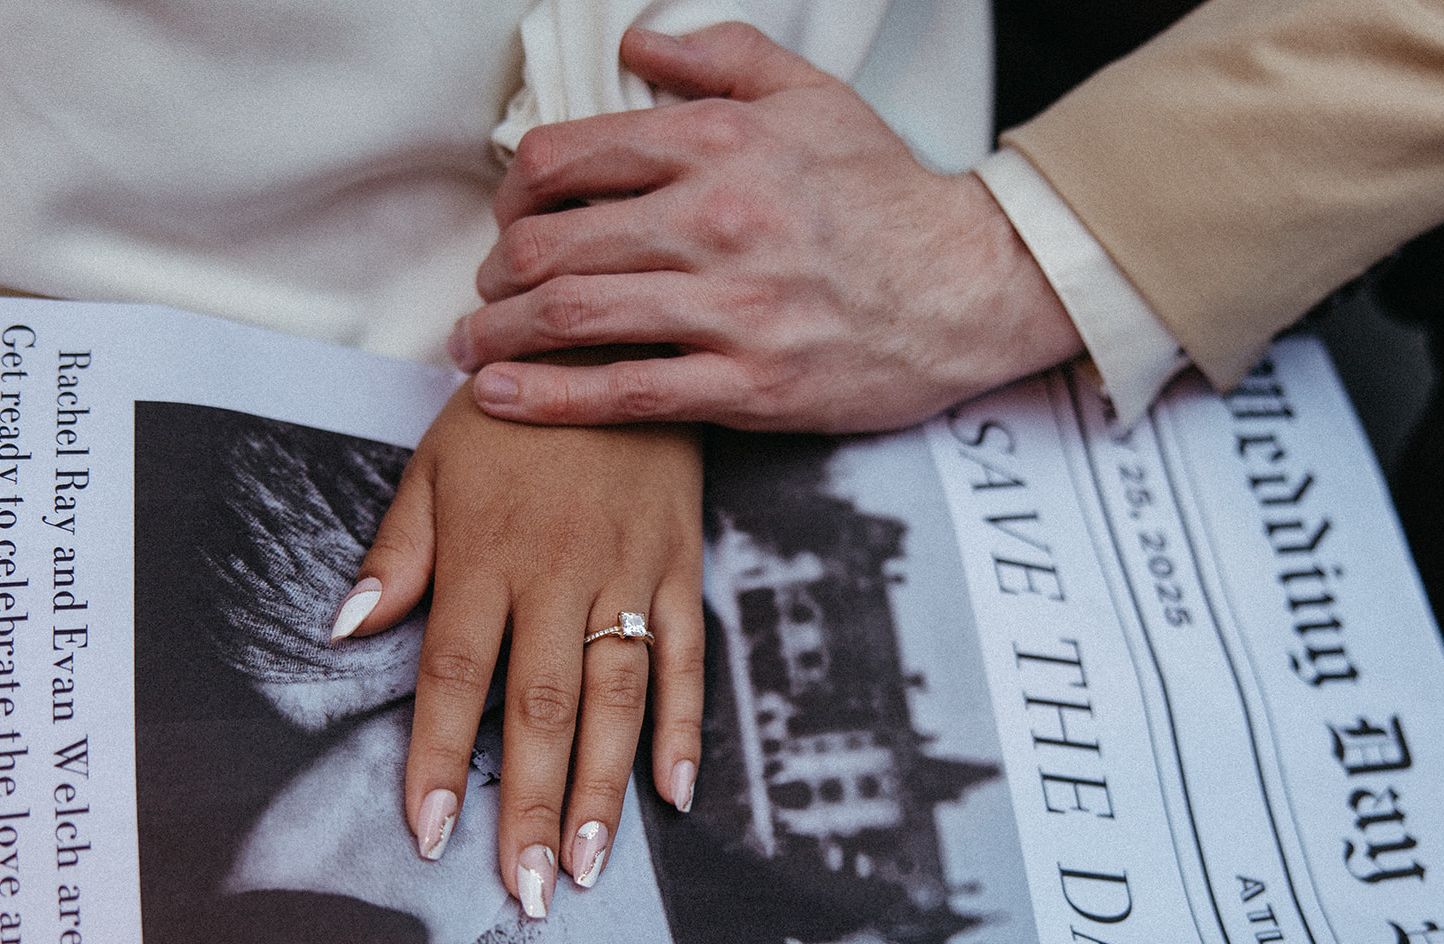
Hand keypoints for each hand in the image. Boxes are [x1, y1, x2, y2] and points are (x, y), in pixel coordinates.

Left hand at [331, 382, 703, 916]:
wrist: (611, 340)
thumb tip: (348, 630)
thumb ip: (396, 553)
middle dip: (532, 805)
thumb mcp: (434, 464)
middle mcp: (557, 573)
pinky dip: (685, 725)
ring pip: (616, 697)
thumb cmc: (510, 411)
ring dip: (604, 787)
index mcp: (486, 555)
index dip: (441, 758)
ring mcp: (626, 573)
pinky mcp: (677, 566)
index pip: (456, 675)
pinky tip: (676, 791)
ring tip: (591, 865)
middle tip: (526, 889)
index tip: (429, 831)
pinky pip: (687, 656)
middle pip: (541, 707)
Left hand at [450, 22, 1082, 433]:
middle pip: (553, 243)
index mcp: (719, 143)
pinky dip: (549, 398)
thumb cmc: (888, 195)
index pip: (568, 158)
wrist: (971, 285)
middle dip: (496, 272)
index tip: (508, 217)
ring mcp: (731, 307)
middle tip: (486, 292)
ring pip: (574, 317)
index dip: (513, 191)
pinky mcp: (748, 384)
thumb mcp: (814, 96)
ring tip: (472, 348)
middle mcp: (716, 219)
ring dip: (499, 336)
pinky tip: (498, 399)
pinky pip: (626, 391)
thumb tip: (640, 45)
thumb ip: (722, 59)